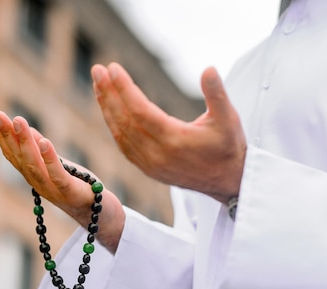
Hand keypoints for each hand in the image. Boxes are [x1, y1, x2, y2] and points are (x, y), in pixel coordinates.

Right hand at [0, 111, 124, 252]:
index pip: (12, 154)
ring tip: (19, 121)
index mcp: (33, 175)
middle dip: (7, 136)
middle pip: (19, 159)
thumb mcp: (56, 163)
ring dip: (25, 143)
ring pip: (34, 165)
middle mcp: (38, 183)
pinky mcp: (70, 192)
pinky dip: (50, 159)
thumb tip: (25, 129)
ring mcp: (52, 189)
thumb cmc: (76, 185)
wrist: (99, 213)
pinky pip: (57, 175)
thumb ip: (40, 149)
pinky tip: (45, 142)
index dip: (2, 136)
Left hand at [91, 63, 246, 202]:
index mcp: (175, 140)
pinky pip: (124, 146)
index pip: (140, 111)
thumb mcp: (228, 118)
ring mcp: (151, 165)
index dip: (124, 88)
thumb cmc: (229, 146)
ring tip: (99, 84)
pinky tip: (108, 109)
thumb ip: (217, 93)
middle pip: (125, 120)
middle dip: (109, 93)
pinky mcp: (149, 170)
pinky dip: (114, 125)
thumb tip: (208, 68)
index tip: (113, 68)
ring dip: (107, 108)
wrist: (228, 182)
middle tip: (98, 70)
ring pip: (121, 133)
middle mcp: (158, 155)